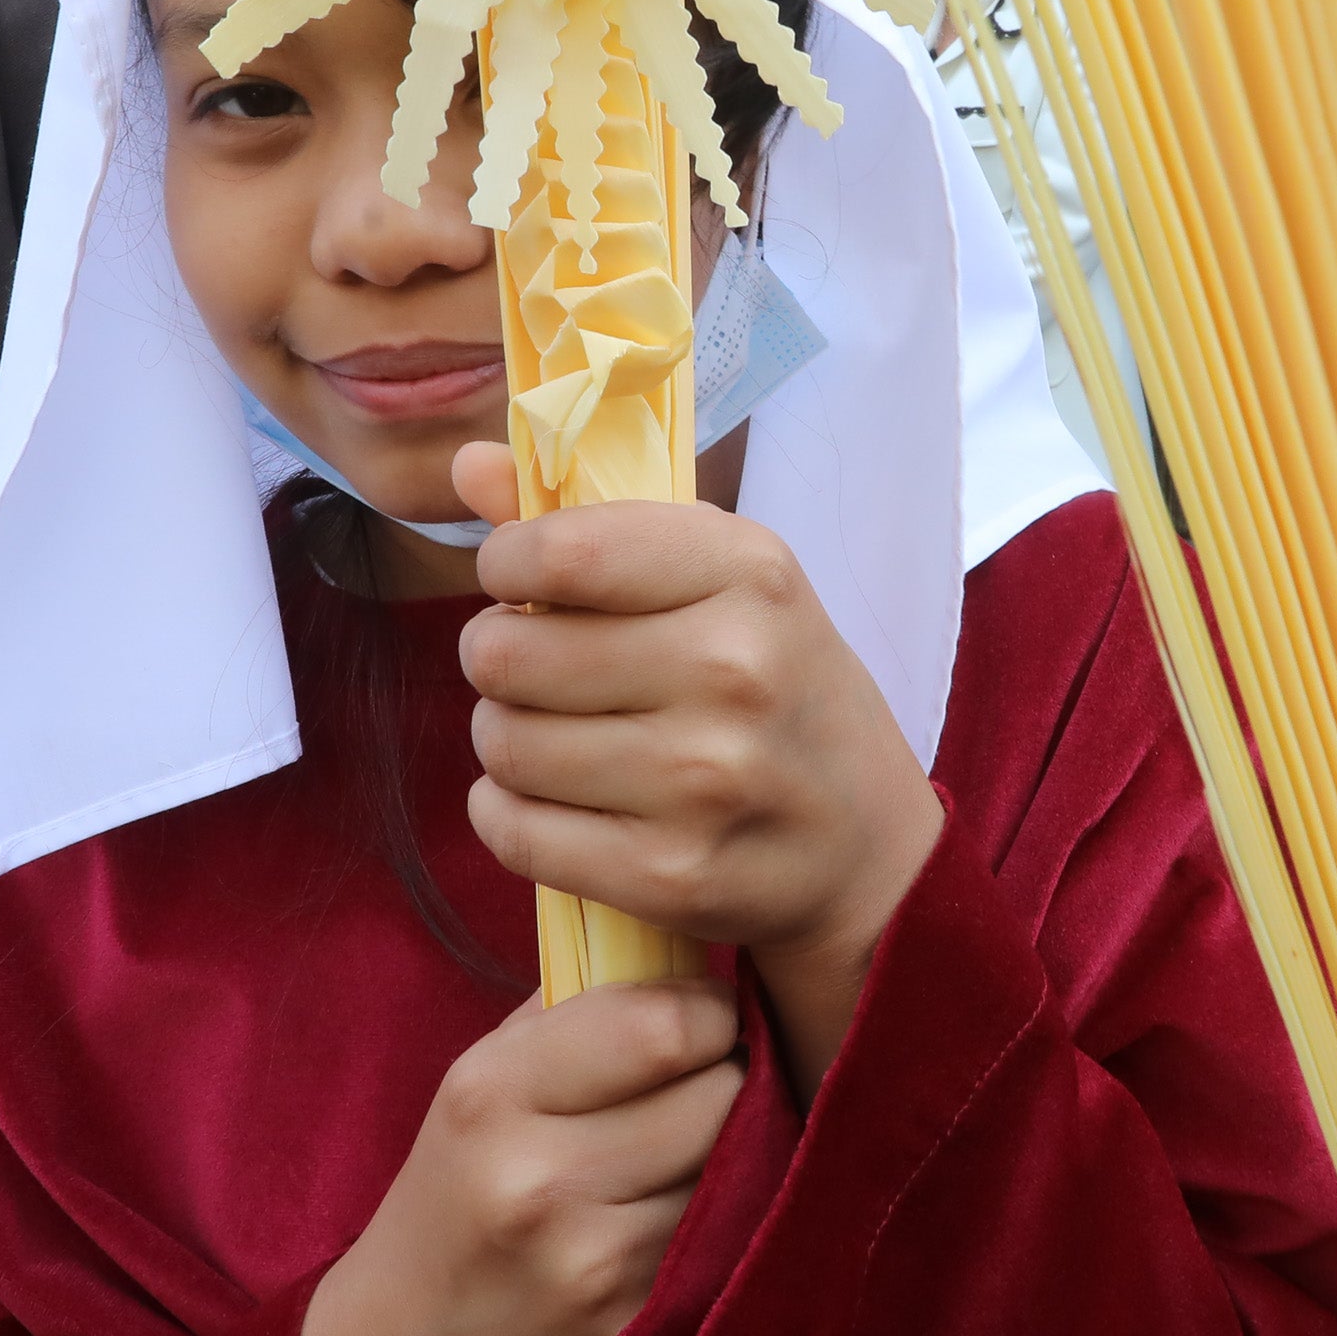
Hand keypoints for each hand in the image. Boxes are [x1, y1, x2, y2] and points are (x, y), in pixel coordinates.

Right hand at [297, 979, 743, 1335]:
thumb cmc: (452, 1205)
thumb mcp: (477, 1091)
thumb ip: (572, 1015)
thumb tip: (680, 942)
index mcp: (492, 1094)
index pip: (666, 1022)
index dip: (707, 1013)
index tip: (701, 1024)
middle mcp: (538, 1180)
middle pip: (722, 1092)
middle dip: (723, 1086)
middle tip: (692, 1102)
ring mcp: (591, 1268)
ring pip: (742, 1170)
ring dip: (732, 1164)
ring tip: (677, 1173)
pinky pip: (732, 1249)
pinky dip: (724, 1234)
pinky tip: (679, 1237)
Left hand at [452, 442, 945, 1086]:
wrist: (867, 846)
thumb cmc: (781, 690)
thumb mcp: (726, 581)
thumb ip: (592, 518)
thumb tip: (469, 461)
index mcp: (749, 574)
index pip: (561, 552)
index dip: (506, 565)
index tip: (518, 580)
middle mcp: (733, 670)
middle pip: (507, 654)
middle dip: (498, 659)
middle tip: (536, 671)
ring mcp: (704, 781)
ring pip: (504, 746)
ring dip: (505, 739)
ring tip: (552, 736)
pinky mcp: (671, 873)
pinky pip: (516, 831)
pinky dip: (506, 815)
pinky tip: (549, 802)